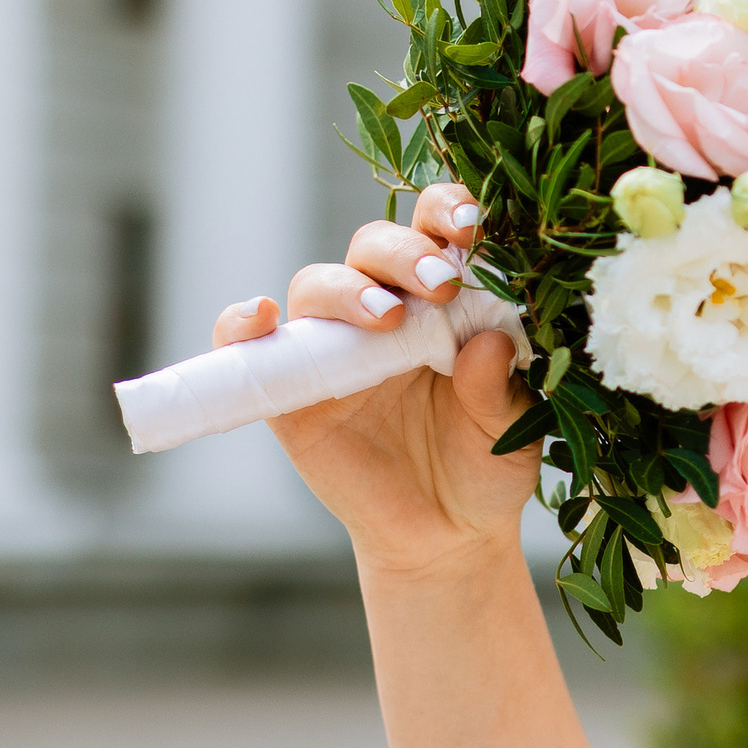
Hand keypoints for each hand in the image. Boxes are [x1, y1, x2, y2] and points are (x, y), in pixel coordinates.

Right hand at [213, 183, 539, 576]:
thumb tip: (489, 342)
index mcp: (445, 301)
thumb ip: (499, 388)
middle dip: (405, 253)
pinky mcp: (288, 392)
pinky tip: (258, 316)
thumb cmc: (486, 466)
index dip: (447, 212)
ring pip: (318, 284)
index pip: (437, 231)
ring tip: (385, 317)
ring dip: (346, 288)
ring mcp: (333, 348)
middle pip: (375, 247)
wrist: (447, 535)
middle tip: (440, 285)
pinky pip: (246, 346)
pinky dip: (238, 324)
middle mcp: (385, 310)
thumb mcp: (509, 431)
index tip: (473, 228)